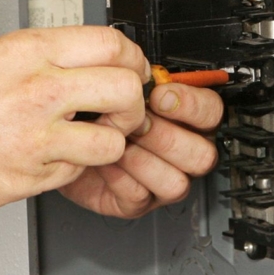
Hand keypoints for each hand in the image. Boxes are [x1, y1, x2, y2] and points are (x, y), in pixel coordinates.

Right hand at [0, 26, 149, 217]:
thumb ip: (37, 57)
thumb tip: (82, 60)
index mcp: (24, 52)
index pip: (111, 42)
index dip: (131, 59)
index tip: (129, 69)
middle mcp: (35, 90)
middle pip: (125, 88)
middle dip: (132, 103)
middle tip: (120, 110)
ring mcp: (35, 137)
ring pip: (113, 141)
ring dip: (107, 143)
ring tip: (85, 140)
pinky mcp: (30, 177)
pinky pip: (76, 172)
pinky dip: (69, 168)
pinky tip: (44, 157)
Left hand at [59, 83, 222, 217]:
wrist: (61, 140)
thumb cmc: (92, 112)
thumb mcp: (114, 88)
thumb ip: (137, 82)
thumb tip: (145, 71)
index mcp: (184, 119)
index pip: (212, 112)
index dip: (191, 105)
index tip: (160, 95)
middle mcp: (180, 152)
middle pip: (203, 154)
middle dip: (166, 136)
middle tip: (137, 123)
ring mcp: (161, 181)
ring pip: (177, 182)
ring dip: (142, 159)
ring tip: (117, 142)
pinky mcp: (136, 203)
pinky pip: (140, 196)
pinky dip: (118, 178)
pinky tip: (102, 161)